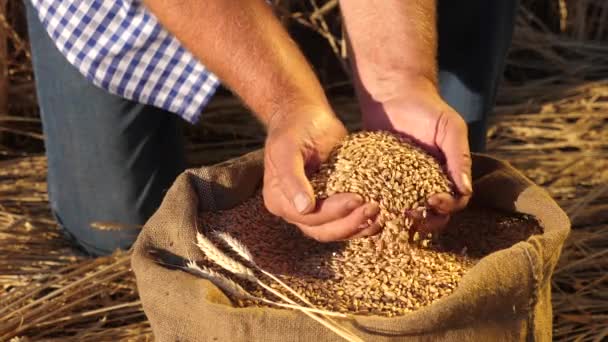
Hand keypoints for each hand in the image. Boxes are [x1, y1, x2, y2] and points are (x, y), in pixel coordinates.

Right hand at [263, 106, 381, 241]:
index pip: (307, 218)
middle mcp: (296, 211)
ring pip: (337, 230)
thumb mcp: (286, 148)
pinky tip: (382, 215)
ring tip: (381, 214)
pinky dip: (364, 222)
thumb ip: (291, 178)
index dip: (332, 212)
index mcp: (279, 200)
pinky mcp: (334, 204)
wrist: (305, 116)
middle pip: (323, 231)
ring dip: (360, 226)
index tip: (356, 198)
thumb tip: (304, 208)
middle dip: (350, 223)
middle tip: (373, 208)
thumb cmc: (293, 129)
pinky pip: (347, 221)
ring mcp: (316, 210)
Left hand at [359, 79, 472, 232]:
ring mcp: (402, 184)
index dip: (447, 207)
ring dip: (400, 219)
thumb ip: (459, 156)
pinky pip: (380, 199)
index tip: (434, 201)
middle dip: (424, 220)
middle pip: (431, 215)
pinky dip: (378, 207)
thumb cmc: (427, 108)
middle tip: (410, 214)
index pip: (454, 202)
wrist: (393, 94)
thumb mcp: (450, 128)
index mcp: (447, 176)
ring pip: (405, 212)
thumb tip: (466, 190)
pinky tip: (370, 208)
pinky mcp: (379, 179)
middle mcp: (426, 184)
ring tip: (390, 215)